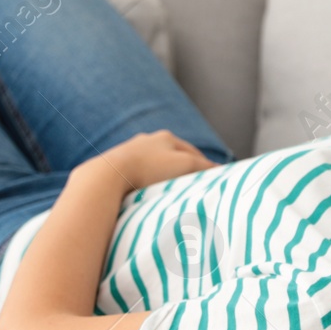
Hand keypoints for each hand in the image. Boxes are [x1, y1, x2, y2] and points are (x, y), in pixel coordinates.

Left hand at [89, 129, 215, 191]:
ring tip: (170, 191)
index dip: (204, 166)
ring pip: (154, 165)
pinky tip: (147, 192)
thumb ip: (203, 167)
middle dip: (183, 170)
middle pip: (173, 157)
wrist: (109, 175)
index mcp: (166, 137)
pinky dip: (146, 181)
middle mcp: (148, 140)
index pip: (192, 152)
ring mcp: (130, 151)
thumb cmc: (149, 168)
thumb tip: (221, 170)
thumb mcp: (184, 165)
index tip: (212, 180)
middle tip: (193, 186)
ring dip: (163, 176)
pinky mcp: (117, 166)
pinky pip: (138, 173)